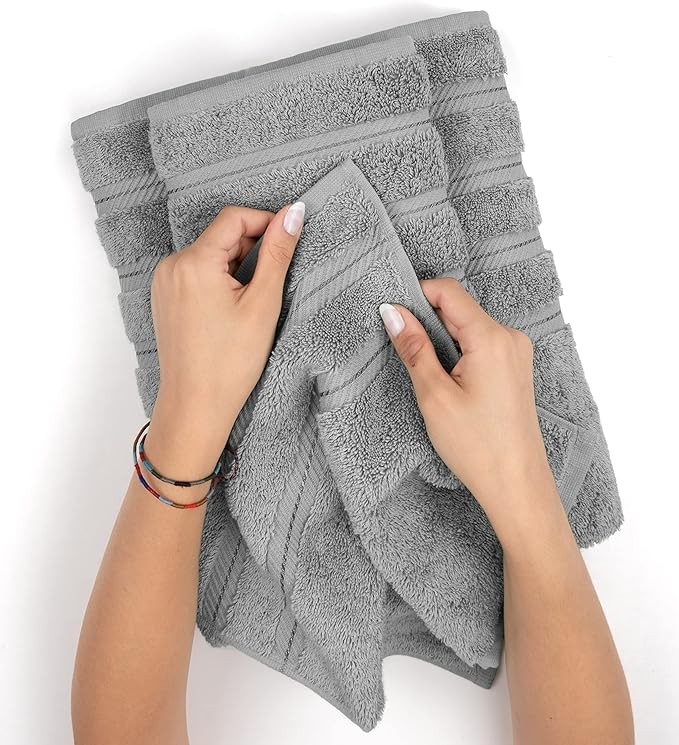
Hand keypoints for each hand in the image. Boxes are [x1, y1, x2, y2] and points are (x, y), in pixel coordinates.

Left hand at [142, 202, 304, 481]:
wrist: (196, 406)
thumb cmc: (229, 363)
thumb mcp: (263, 304)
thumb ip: (277, 253)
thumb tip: (293, 214)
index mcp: (194, 262)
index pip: (234, 218)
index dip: (266, 222)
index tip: (289, 239)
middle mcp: (172, 265)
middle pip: (221, 235)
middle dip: (251, 248)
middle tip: (272, 281)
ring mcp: (164, 282)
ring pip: (210, 254)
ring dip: (236, 264)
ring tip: (252, 301)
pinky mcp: (164, 298)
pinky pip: (196, 272)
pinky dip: (219, 278)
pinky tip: (232, 308)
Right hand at [379, 278, 557, 534]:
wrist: (516, 484)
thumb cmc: (479, 446)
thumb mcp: (434, 395)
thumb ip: (414, 347)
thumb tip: (393, 313)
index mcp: (492, 338)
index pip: (449, 292)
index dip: (416, 295)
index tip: (392, 315)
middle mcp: (510, 338)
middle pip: (459, 308)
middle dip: (426, 320)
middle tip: (403, 349)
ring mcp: (516, 353)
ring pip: (468, 327)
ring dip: (441, 339)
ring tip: (426, 373)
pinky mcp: (514, 368)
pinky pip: (481, 344)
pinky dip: (458, 352)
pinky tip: (446, 380)